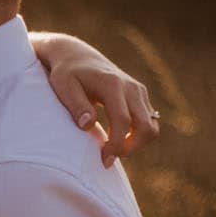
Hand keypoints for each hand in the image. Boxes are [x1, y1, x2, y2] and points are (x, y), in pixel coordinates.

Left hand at [36, 32, 160, 166]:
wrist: (77, 56)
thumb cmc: (67, 73)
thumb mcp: (63, 86)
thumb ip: (76, 105)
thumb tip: (87, 125)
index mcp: (112, 84)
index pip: (122, 120)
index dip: (116, 144)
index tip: (105, 160)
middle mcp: (131, 87)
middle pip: (146, 126)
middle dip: (131, 148)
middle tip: (109, 158)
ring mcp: (139, 90)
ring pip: (152, 126)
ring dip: (137, 143)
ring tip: (113, 150)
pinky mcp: (140, 95)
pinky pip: (149, 121)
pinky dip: (138, 135)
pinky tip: (119, 140)